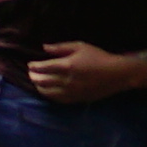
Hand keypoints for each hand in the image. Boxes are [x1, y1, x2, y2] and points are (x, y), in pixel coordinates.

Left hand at [25, 40, 146, 102]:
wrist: (116, 74)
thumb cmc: (98, 57)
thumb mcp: (79, 46)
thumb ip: (60, 47)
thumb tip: (44, 47)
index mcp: (67, 66)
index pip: (43, 68)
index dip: (34, 66)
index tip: (30, 64)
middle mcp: (67, 81)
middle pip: (43, 81)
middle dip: (34, 77)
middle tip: (31, 73)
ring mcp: (72, 92)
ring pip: (48, 93)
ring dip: (39, 87)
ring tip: (36, 82)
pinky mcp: (77, 99)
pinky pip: (58, 100)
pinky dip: (49, 96)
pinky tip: (47, 92)